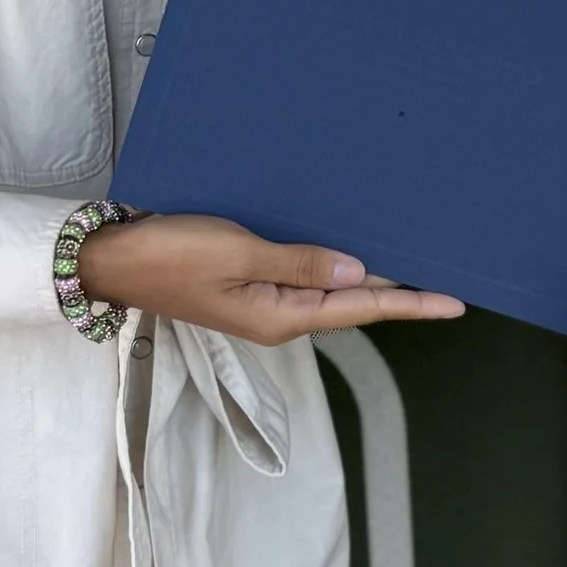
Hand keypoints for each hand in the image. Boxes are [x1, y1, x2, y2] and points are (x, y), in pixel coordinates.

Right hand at [75, 215, 463, 347]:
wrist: (113, 261)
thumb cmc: (170, 255)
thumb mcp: (238, 253)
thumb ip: (298, 263)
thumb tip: (356, 272)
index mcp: (281, 316)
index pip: (362, 308)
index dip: (411, 303)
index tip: (454, 302)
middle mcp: (279, 317)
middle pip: (353, 303)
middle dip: (400, 291)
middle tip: (446, 274)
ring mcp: (264, 304)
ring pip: (330, 290)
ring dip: (368, 276)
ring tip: (413, 260)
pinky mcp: (249, 286)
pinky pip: (304, 277)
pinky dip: (333, 264)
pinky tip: (351, 249)